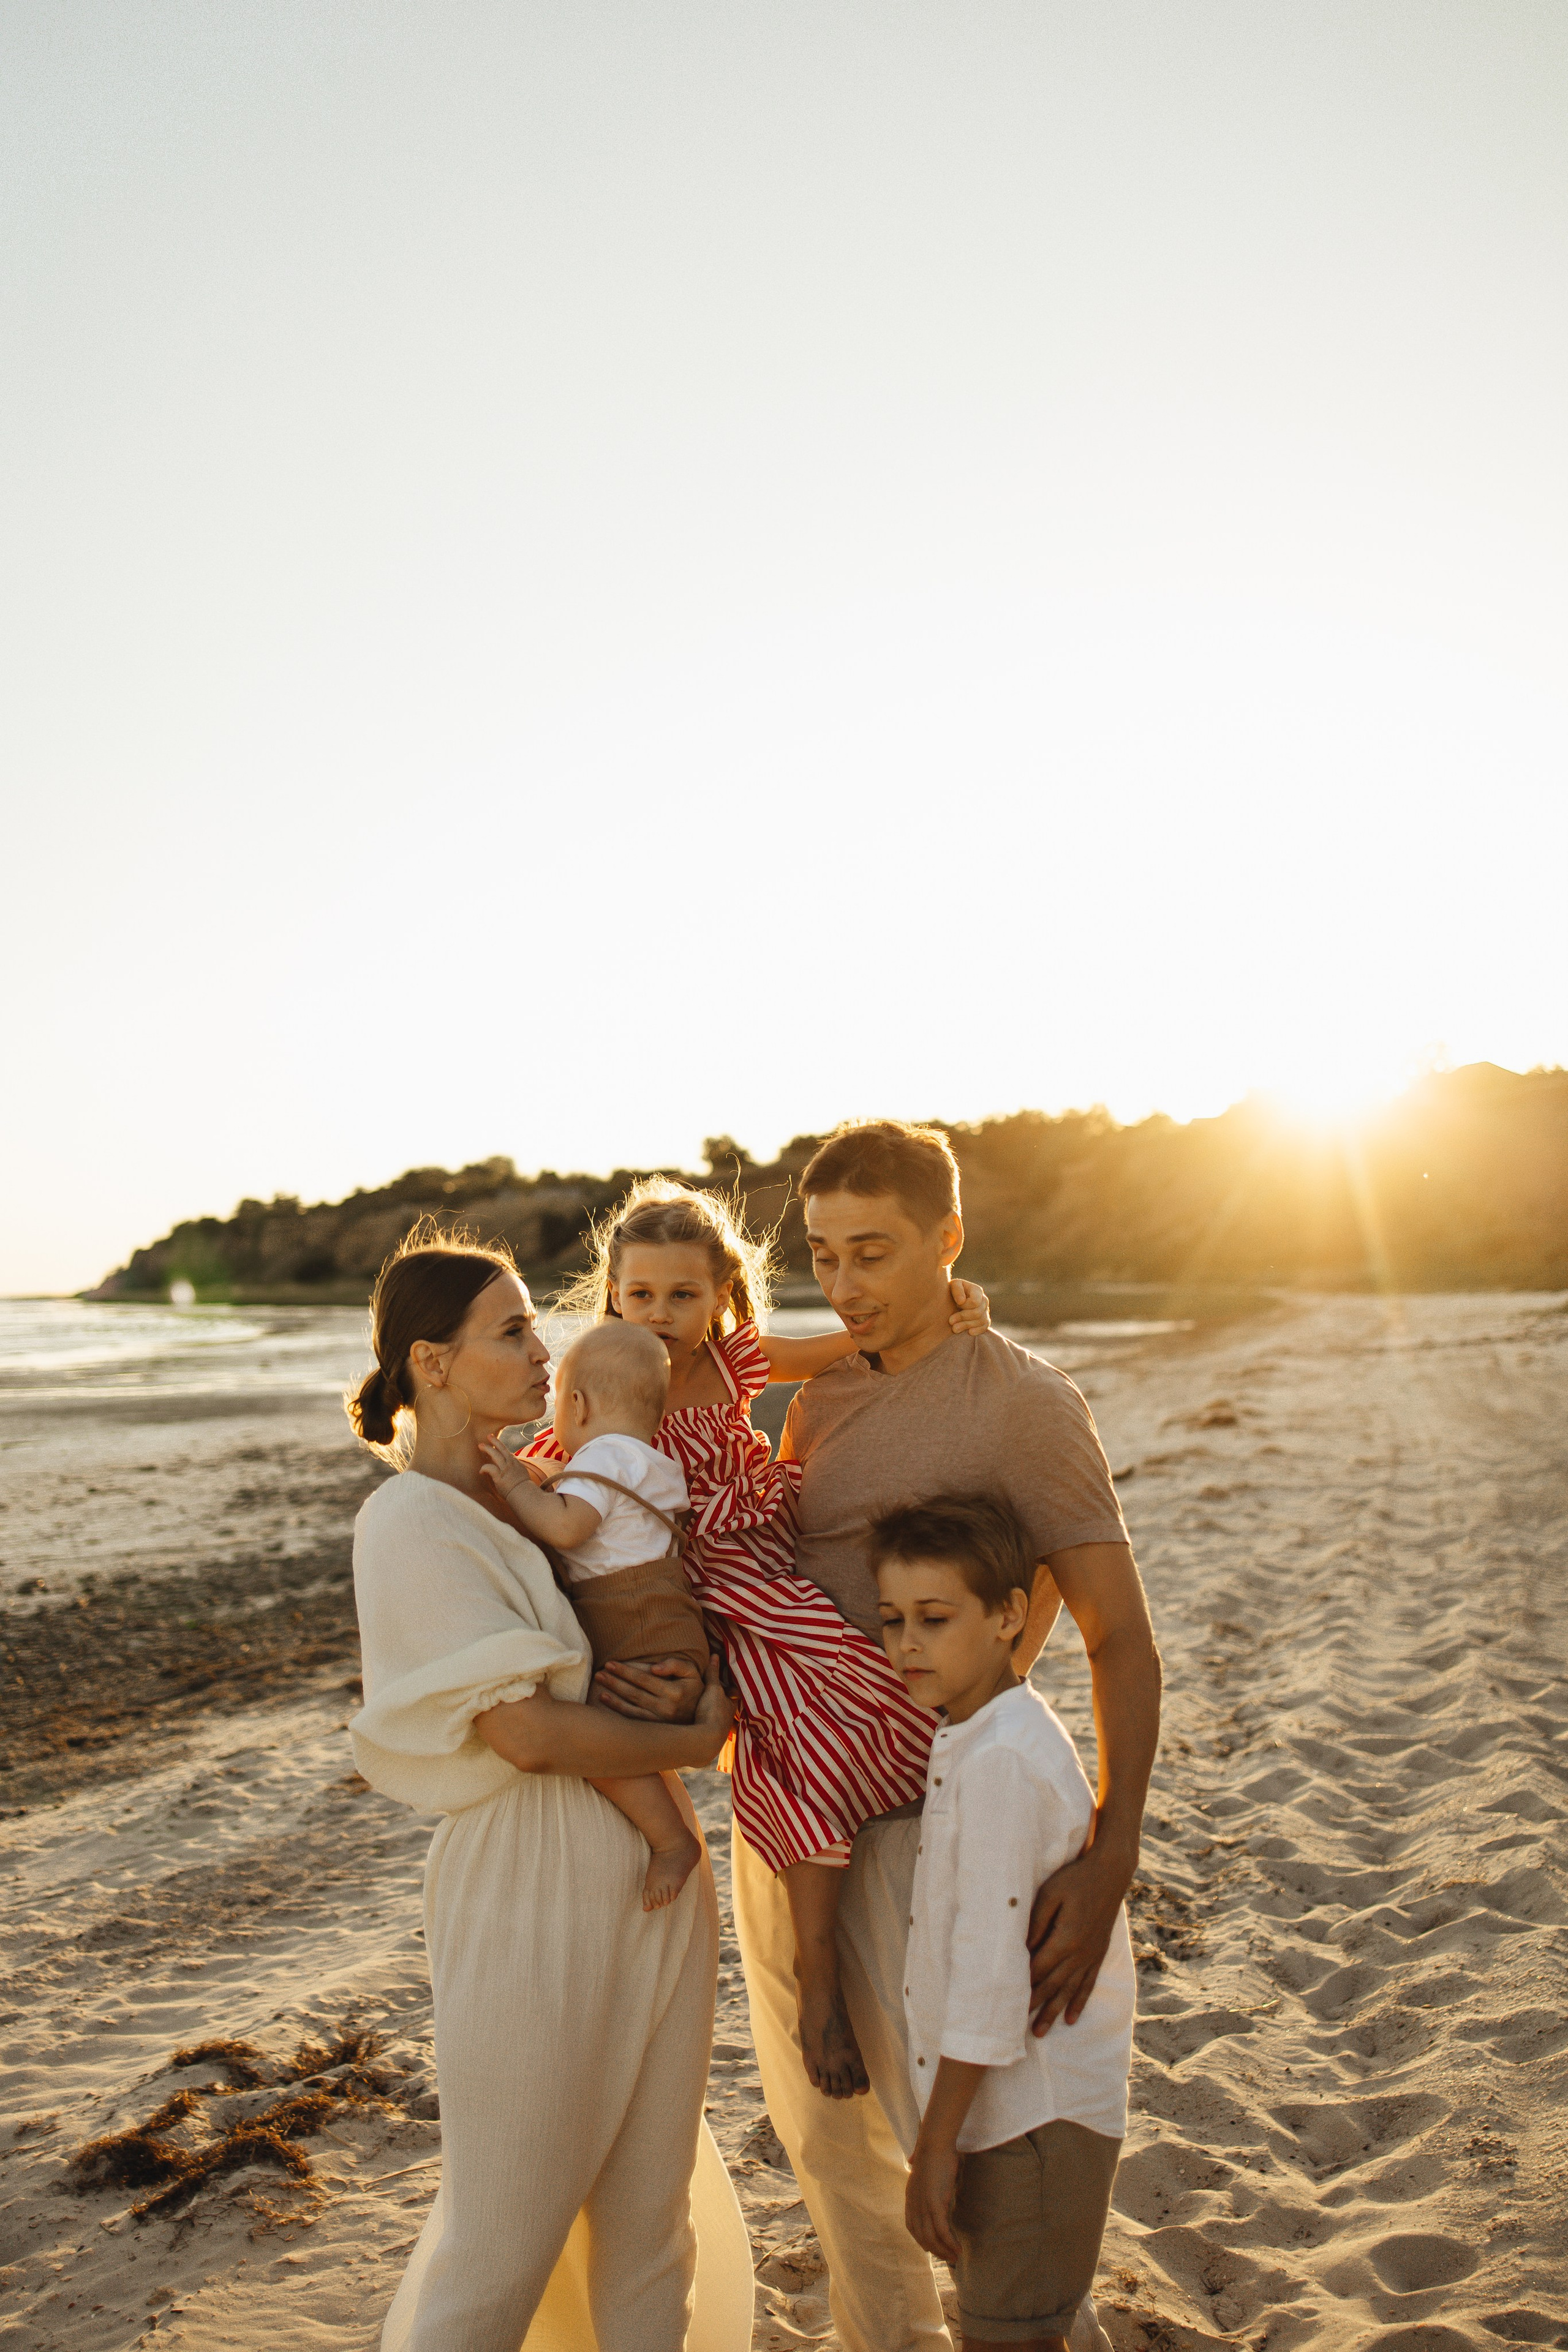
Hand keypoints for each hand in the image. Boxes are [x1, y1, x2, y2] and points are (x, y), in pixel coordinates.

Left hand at [478, 1434, 529, 1501]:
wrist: (524, 1494)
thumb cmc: (524, 1489)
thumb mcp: (523, 1476)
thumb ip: (519, 1470)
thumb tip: (517, 1470)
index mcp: (516, 1464)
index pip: (508, 1453)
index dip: (502, 1448)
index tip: (497, 1444)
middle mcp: (511, 1464)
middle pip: (502, 1449)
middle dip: (495, 1441)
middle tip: (489, 1436)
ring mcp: (505, 1469)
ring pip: (495, 1454)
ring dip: (488, 1448)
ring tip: (480, 1445)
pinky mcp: (499, 1475)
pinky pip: (489, 1467)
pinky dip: (484, 1468)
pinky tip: (481, 1472)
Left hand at [592, 1655, 704, 1723]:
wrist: (703, 1719)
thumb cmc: (693, 1689)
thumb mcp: (692, 1672)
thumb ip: (675, 1664)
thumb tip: (654, 1668)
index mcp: (675, 1692)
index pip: (644, 1679)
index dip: (626, 1671)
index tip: (611, 1663)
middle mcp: (666, 1708)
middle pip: (634, 1691)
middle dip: (615, 1680)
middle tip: (599, 1672)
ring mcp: (659, 1721)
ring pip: (631, 1704)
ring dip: (613, 1692)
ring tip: (599, 1681)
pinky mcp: (654, 1729)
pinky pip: (632, 1718)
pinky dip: (617, 1708)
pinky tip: (605, 1699)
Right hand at [691, 1654, 735, 1755]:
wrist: (706, 1739)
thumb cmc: (712, 1711)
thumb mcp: (712, 1688)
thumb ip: (713, 1673)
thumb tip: (715, 1655)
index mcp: (731, 1706)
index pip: (734, 1695)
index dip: (732, 1690)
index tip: (732, 1687)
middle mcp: (728, 1720)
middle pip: (728, 1710)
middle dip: (726, 1707)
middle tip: (725, 1703)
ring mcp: (720, 1731)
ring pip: (722, 1722)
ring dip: (719, 1720)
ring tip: (716, 1717)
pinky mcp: (711, 1740)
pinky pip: (712, 1732)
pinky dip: (710, 1729)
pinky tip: (706, 1731)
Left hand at [904, 2138, 960, 2261]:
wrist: (934, 2143)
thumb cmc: (932, 2150)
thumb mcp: (921, 2163)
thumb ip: (917, 2167)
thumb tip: (910, 2159)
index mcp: (911, 2197)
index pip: (913, 2227)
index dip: (922, 2240)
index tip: (934, 2248)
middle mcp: (914, 2205)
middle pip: (922, 2237)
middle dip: (936, 2250)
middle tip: (949, 2258)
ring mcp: (923, 2206)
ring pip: (932, 2238)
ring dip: (944, 2251)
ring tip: (956, 2257)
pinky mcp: (935, 2205)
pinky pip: (942, 2231)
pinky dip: (950, 2243)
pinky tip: (958, 2249)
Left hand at [946, 1278, 990, 1334]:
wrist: (952, 1299)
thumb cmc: (952, 1290)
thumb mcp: (953, 1285)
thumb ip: (957, 1290)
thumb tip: (961, 1301)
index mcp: (977, 1291)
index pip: (974, 1302)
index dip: (964, 1306)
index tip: (954, 1305)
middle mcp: (984, 1300)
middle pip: (977, 1313)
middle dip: (963, 1317)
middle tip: (950, 1321)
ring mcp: (985, 1311)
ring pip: (981, 1321)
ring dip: (967, 1325)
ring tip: (954, 1329)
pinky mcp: (984, 1320)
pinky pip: (985, 1327)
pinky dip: (978, 1330)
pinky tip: (969, 1332)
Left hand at [1028, 1834, 1132, 2031]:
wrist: (1111, 1873)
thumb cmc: (1075, 1879)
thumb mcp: (1050, 1893)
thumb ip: (1036, 1921)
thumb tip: (1023, 1948)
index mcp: (1065, 1939)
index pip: (1038, 1969)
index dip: (1022, 1986)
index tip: (1006, 2003)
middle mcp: (1080, 1954)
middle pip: (1053, 1986)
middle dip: (1035, 2008)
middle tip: (1018, 2031)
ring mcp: (1091, 1956)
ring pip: (1070, 1991)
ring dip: (1054, 2012)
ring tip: (1040, 2032)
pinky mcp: (1099, 1953)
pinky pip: (1088, 1984)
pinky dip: (1079, 2002)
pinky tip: (1072, 2018)